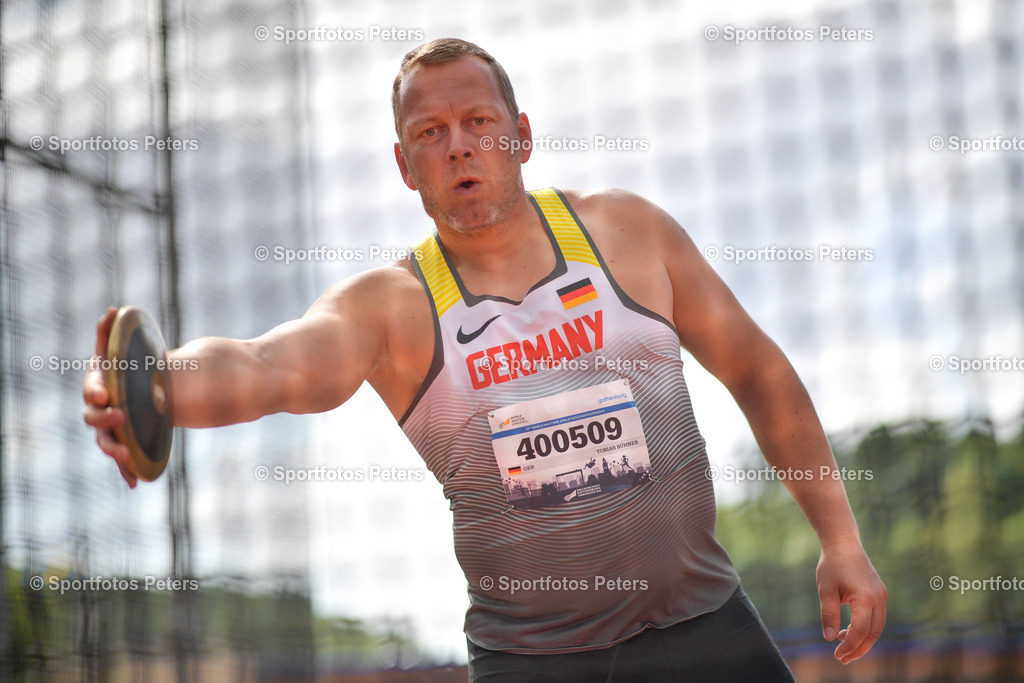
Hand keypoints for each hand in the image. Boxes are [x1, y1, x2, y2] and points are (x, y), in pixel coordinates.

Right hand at [82, 307, 137, 487]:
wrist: (144, 388)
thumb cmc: (129, 367)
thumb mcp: (123, 350)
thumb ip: (113, 334)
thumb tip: (113, 309)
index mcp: (99, 386)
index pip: (92, 389)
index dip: (97, 391)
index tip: (106, 393)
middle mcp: (100, 409)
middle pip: (94, 418)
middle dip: (105, 418)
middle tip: (120, 415)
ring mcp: (111, 428)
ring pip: (106, 442)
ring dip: (114, 449)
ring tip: (128, 454)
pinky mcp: (125, 443)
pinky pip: (123, 461)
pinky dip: (127, 472)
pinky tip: (135, 482)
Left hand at [816, 540, 886, 663]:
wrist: (843, 543)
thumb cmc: (832, 565)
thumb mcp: (826, 591)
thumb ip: (828, 615)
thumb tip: (828, 637)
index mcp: (866, 598)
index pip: (860, 631)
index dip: (849, 646)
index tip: (837, 654)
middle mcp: (878, 598)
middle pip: (873, 633)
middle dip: (858, 648)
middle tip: (841, 658)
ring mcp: (882, 596)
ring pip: (877, 627)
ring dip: (862, 640)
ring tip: (843, 645)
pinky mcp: (880, 594)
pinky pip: (876, 617)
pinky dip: (865, 628)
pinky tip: (848, 630)